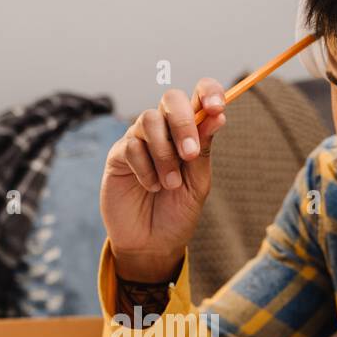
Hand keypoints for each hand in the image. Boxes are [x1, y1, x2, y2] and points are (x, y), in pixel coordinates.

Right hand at [100, 79, 227, 282]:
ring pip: (149, 121)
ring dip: (164, 154)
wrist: (152, 244)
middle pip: (171, 99)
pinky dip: (146, 169)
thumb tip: (217, 115)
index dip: (209, 92)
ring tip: (170, 184)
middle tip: (189, 155)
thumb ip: (203, 150)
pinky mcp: (119, 155)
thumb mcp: (198, 184)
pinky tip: (150, 187)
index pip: (199, 97)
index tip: (217, 107)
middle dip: (183, 122)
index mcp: (190, 133)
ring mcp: (140, 141)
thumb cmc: (178, 213)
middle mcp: (164, 131)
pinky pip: (132, 146)